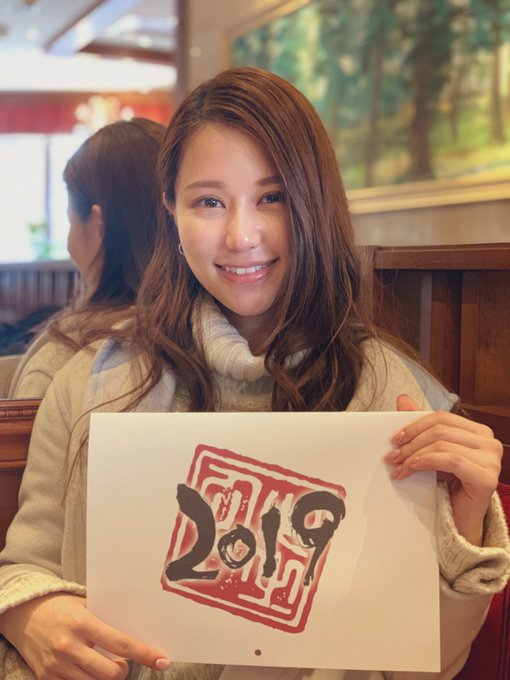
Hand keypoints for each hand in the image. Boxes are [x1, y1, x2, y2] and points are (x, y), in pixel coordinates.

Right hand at [0, 593, 170, 679]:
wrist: (25, 615)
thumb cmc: (60, 607)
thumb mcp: (85, 605)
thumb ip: (107, 618)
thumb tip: (137, 629)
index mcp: (83, 624)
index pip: (122, 644)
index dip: (145, 654)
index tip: (162, 660)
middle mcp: (69, 646)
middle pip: (111, 673)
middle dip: (123, 669)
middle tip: (122, 662)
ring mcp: (57, 665)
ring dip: (106, 677)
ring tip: (104, 664)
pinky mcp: (46, 678)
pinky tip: (87, 668)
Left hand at [384, 394, 502, 545]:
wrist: (458, 521)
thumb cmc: (448, 487)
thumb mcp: (431, 451)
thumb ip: (420, 426)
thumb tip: (403, 399)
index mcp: (477, 432)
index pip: (442, 418)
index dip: (415, 425)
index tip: (394, 439)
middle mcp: (489, 442)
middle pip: (440, 429)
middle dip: (411, 442)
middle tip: (392, 456)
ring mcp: (491, 459)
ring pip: (442, 444)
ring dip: (414, 454)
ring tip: (398, 466)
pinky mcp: (487, 477)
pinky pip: (450, 459)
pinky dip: (426, 461)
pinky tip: (411, 469)